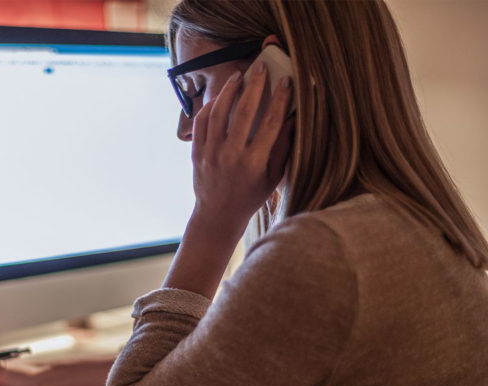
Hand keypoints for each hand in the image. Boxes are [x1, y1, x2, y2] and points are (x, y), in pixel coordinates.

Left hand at [190, 62, 293, 229]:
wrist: (218, 214)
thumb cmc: (250, 196)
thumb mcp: (273, 177)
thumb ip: (283, 148)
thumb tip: (293, 119)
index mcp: (254, 162)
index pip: (269, 123)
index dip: (279, 99)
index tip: (286, 81)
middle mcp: (231, 155)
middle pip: (243, 112)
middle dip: (254, 85)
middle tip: (260, 66)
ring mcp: (211, 153)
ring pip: (218, 112)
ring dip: (229, 90)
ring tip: (239, 75)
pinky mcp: (196, 152)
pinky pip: (201, 122)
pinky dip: (210, 106)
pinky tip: (221, 97)